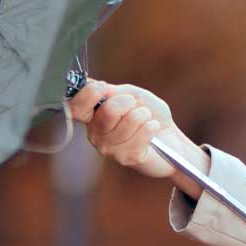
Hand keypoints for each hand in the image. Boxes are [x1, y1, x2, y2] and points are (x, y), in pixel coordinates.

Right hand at [64, 78, 204, 181]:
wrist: (170, 137)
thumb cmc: (150, 114)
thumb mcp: (133, 95)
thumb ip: (115, 91)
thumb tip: (99, 88)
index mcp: (93, 116)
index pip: (75, 108)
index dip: (87, 96)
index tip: (102, 87)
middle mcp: (96, 133)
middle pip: (106, 113)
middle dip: (126, 102)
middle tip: (135, 104)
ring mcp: (109, 148)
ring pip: (127, 123)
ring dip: (142, 115)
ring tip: (147, 119)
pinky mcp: (125, 158)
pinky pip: (139, 137)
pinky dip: (150, 128)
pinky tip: (153, 128)